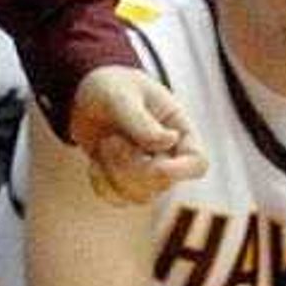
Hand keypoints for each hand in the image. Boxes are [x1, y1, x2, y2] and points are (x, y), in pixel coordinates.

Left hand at [66, 67, 201, 204]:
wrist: (88, 97)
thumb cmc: (111, 87)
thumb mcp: (121, 95)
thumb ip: (141, 120)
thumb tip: (168, 142)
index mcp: (179, 129)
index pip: (198, 162)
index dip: (182, 171)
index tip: (157, 164)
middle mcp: (168, 156)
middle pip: (162, 182)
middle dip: (130, 165)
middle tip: (111, 139)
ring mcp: (147, 172)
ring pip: (139, 196)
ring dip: (113, 172)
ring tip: (105, 143)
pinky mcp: (124, 183)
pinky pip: (116, 198)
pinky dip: (100, 181)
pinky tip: (95, 160)